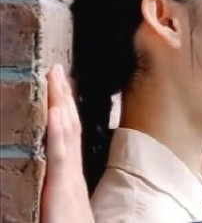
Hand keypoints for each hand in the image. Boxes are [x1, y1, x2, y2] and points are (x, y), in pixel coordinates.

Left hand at [40, 64, 94, 222]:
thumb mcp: (63, 208)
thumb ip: (60, 191)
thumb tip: (53, 176)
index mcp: (71, 176)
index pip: (69, 134)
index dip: (66, 108)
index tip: (62, 85)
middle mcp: (72, 172)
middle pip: (69, 126)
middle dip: (63, 96)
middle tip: (58, 69)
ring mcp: (69, 179)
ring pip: (66, 134)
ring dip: (61, 103)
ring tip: (56, 78)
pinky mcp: (62, 189)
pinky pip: (60, 156)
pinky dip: (59, 132)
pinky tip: (57, 112)